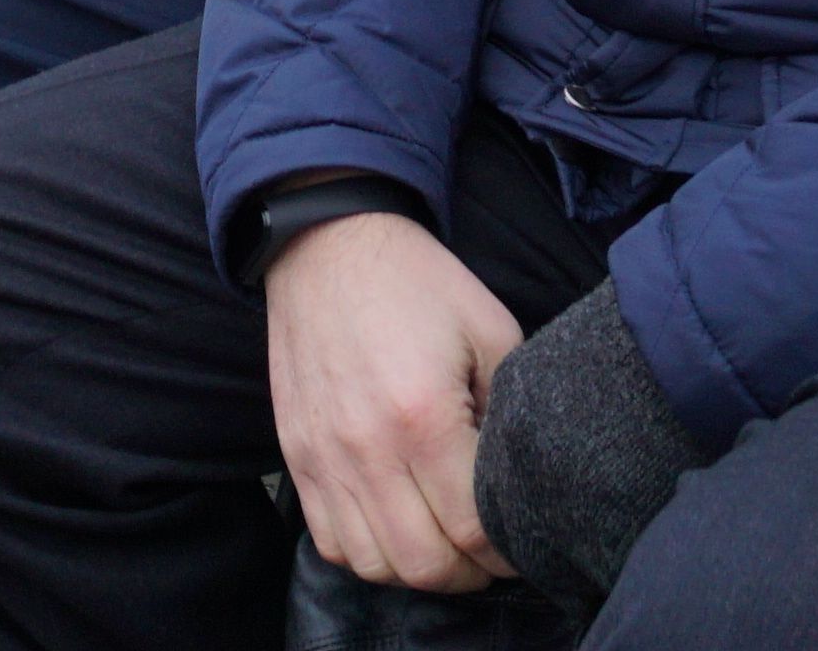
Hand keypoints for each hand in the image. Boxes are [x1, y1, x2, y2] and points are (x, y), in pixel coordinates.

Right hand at [268, 213, 519, 593]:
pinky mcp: (296, 456)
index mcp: (423, 417)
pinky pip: (331, 541)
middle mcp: (366, 448)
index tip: (520, 543)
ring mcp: (323, 457)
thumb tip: (516, 478)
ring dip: (418, 568)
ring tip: (444, 544)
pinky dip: (368, 553)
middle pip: (425, 564)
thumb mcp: (491, 330)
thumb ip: (509, 410)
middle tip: (488, 553)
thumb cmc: (417, 284)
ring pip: (375, 564)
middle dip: (470, 573)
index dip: (507, 553)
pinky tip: (395, 527)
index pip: (472, 530)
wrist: (326, 244)